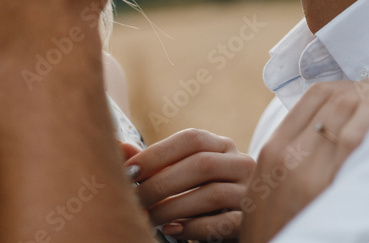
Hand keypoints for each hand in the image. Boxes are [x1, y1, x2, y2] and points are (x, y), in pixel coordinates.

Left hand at [125, 129, 254, 240]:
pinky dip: (193, 227)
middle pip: (201, 164)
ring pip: (212, 194)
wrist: (233, 223)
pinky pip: (223, 222)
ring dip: (171, 208)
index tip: (129, 170)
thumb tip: (118, 145)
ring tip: (147, 218)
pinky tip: (172, 230)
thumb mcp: (180, 176)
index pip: (192, 139)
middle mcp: (242, 164)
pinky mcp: (251, 219)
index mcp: (223, 147)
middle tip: (132, 201)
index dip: (158, 153)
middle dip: (160, 184)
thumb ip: (153, 163)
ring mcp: (251, 192)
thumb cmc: (199, 196)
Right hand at [240, 75, 368, 242]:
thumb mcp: (268, 182)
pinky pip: (356, 139)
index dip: (349, 84)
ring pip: (349, 111)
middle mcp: (289, 154)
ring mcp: (308, 172)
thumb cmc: (273, 227)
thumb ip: (292, 150)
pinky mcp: (328, 189)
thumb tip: (330, 123)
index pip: (316, 95)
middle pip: (337, 99)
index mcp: (274, 148)